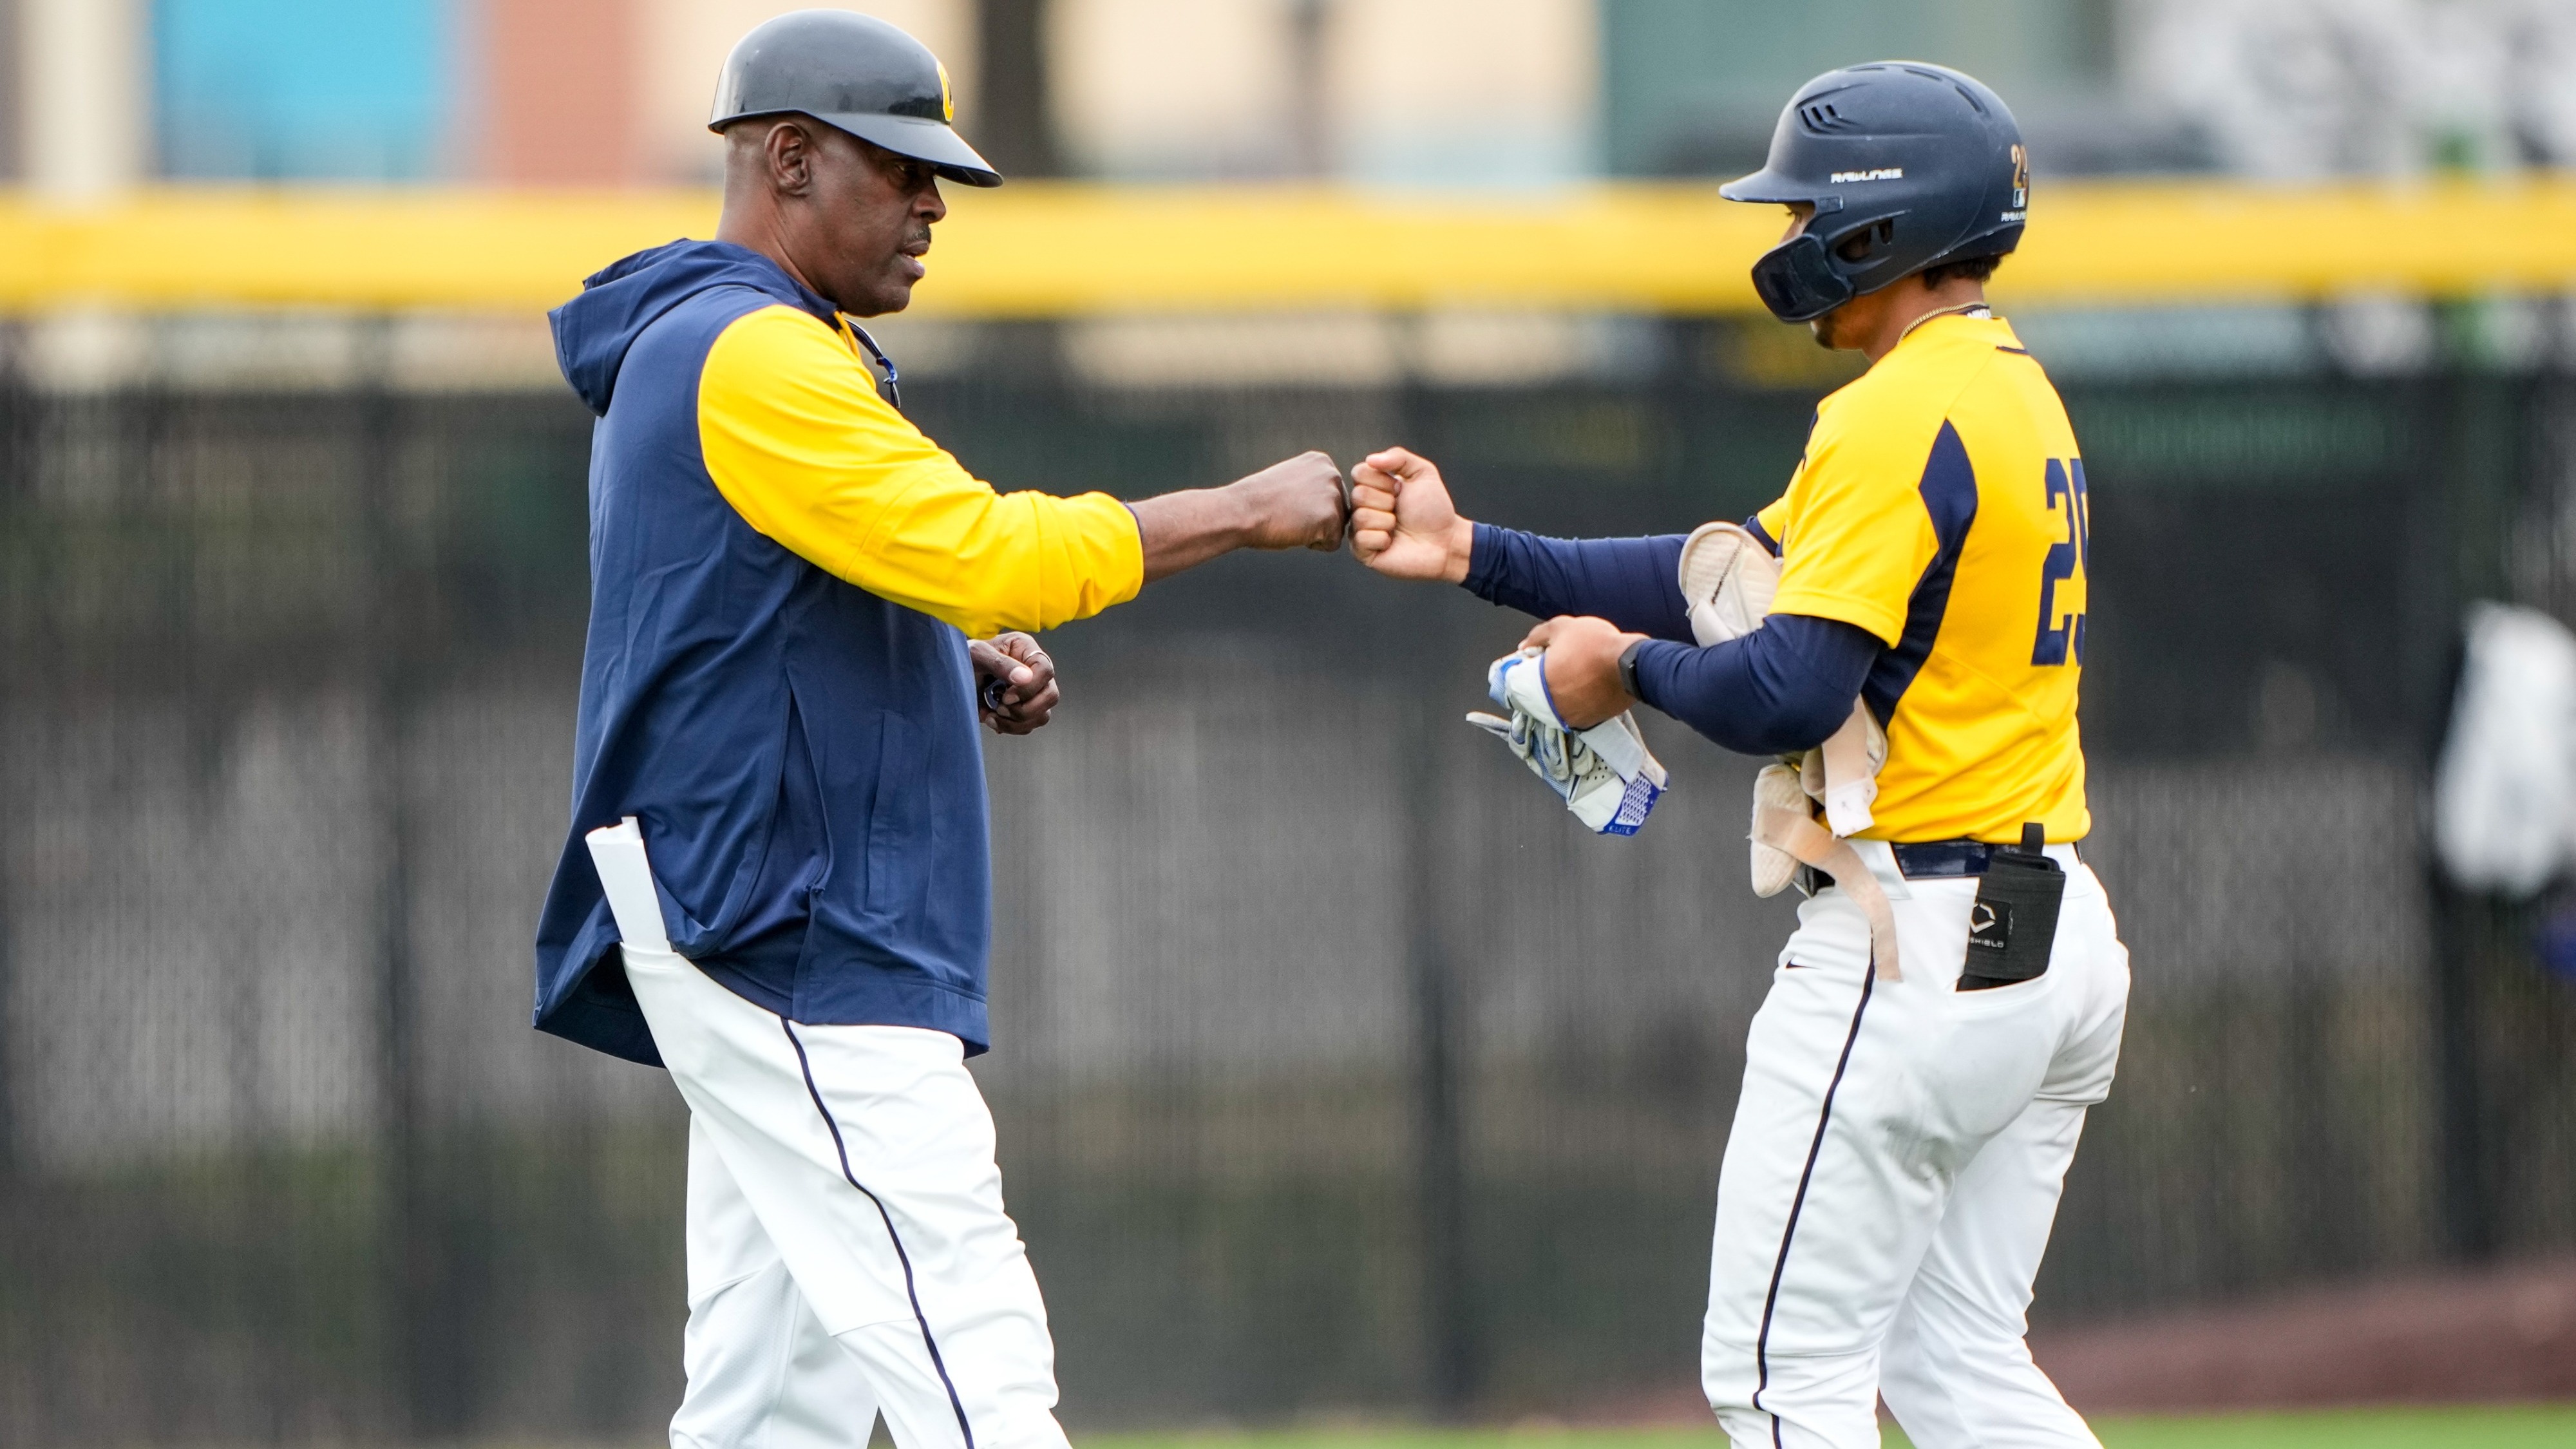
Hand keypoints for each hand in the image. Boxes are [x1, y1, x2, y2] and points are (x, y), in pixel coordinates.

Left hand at [968, 633, 1058, 734]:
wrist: (954, 671)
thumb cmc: (965, 656)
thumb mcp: (977, 654)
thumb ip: (1000, 664)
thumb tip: (1025, 678)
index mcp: (1026, 649)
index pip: (1045, 669)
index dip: (1029, 688)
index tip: (1006, 697)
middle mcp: (1034, 670)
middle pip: (1050, 696)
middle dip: (1024, 709)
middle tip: (999, 707)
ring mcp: (1032, 691)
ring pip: (1042, 715)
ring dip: (1016, 722)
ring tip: (992, 714)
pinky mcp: (1023, 708)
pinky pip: (1028, 725)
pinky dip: (1009, 727)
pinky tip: (991, 718)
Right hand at [1227, 450, 1347, 551]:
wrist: (1242, 510)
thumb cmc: (1257, 501)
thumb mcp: (1290, 481)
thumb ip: (1311, 486)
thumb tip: (1323, 503)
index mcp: (1321, 461)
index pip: (1331, 495)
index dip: (1309, 508)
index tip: (1287, 503)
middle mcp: (1331, 473)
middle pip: (1339, 511)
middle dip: (1317, 520)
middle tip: (1289, 515)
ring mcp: (1333, 494)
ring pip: (1337, 527)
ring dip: (1316, 532)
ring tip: (1292, 522)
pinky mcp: (1331, 517)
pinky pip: (1333, 544)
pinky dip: (1315, 545)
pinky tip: (1296, 531)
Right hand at [1350, 446, 1473, 582]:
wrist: (1444, 540)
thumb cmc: (1434, 509)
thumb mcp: (1423, 472)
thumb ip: (1398, 456)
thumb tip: (1370, 459)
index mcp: (1372, 486)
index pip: (1359, 472)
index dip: (1383, 480)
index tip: (1400, 490)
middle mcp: (1362, 507)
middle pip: (1358, 495)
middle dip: (1387, 501)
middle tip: (1400, 511)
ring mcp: (1360, 529)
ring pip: (1360, 517)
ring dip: (1387, 521)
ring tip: (1397, 527)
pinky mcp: (1362, 552)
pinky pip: (1361, 539)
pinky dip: (1382, 539)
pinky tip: (1391, 543)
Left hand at [1520, 615, 1646, 728]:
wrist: (1631, 664)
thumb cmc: (1596, 643)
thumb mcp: (1563, 627)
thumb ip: (1538, 636)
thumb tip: (1524, 645)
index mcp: (1540, 684)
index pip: (1520, 682)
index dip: (1528, 669)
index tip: (1537, 661)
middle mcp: (1552, 707)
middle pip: (1538, 695)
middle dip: (1545, 681)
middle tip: (1559, 667)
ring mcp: (1571, 717)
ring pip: (1557, 705)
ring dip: (1561, 694)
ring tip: (1575, 677)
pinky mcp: (1590, 722)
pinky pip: (1576, 712)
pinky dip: (1578, 702)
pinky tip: (1587, 688)